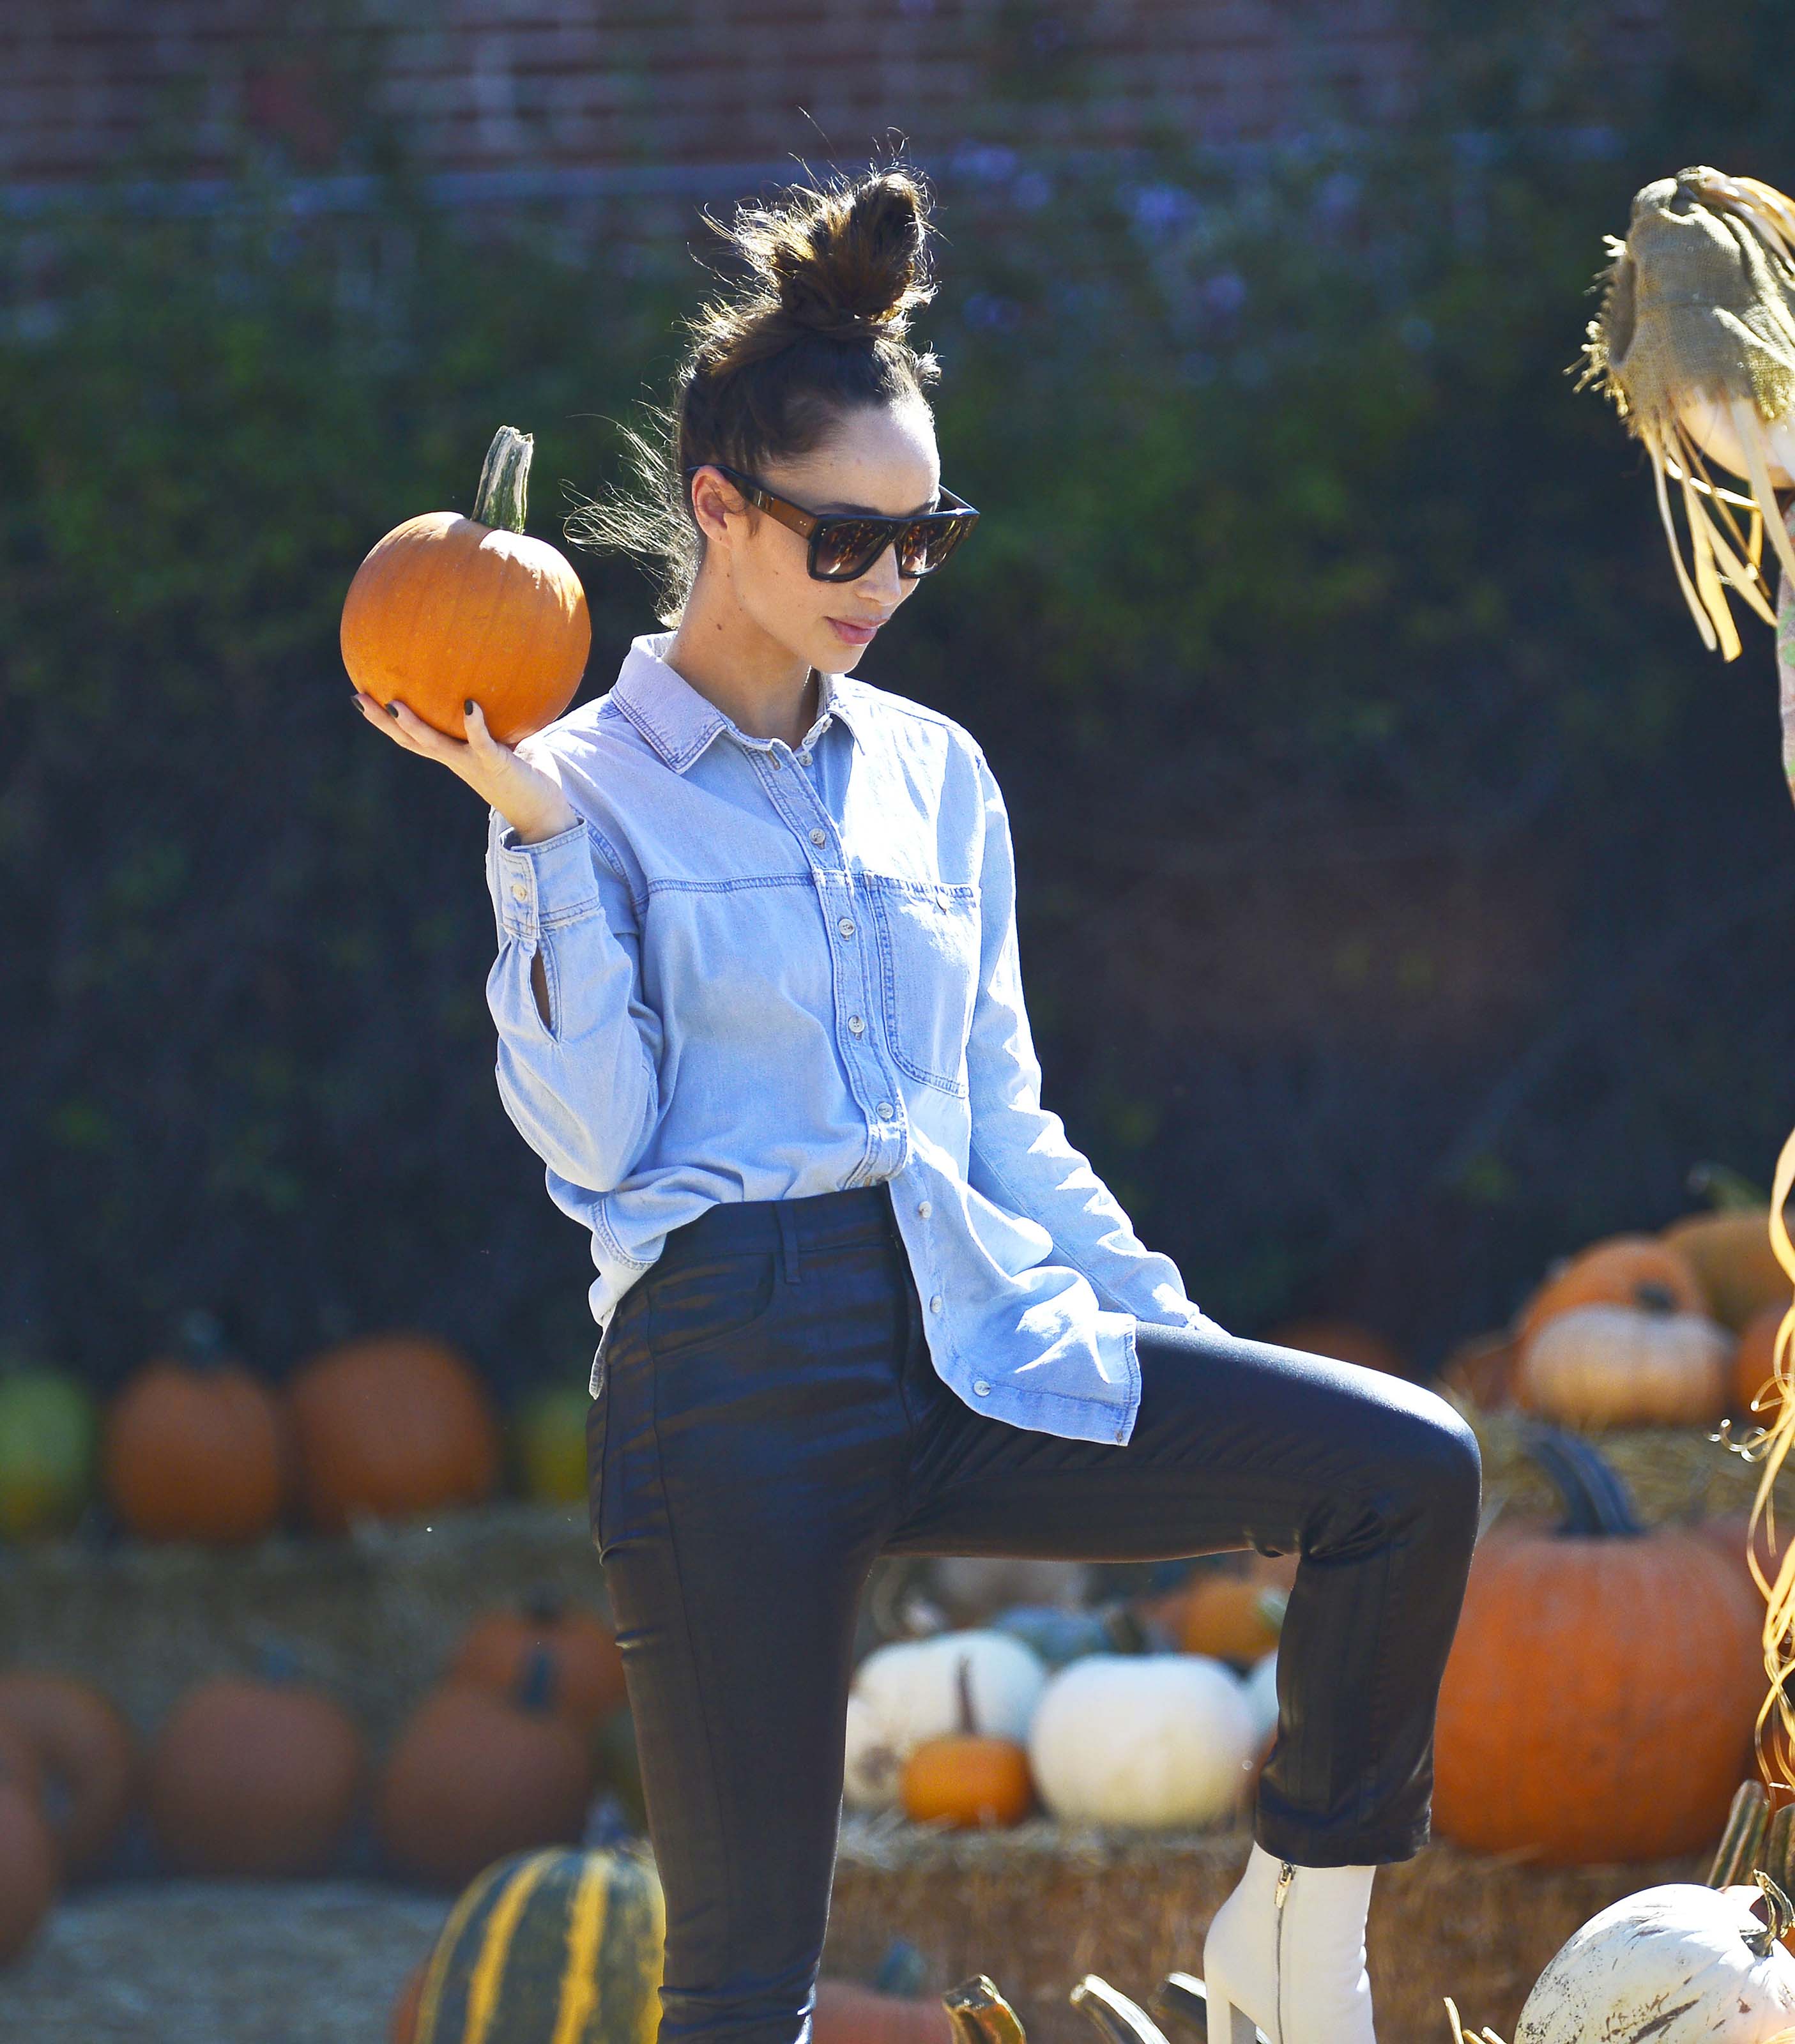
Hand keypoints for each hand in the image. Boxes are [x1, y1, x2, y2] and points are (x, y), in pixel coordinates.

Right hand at [351, 691, 578, 843]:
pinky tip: (470, 704)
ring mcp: (473, 764)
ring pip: (434, 745)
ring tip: (394, 704)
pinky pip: (482, 743)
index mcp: (455, 755)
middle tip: (357, 697)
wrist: (546, 816)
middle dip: (382, 721)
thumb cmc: (529, 777)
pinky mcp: (496, 764)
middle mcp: (457, 761)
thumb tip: (491, 686)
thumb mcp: (509, 743)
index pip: (414, 737)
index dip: (387, 721)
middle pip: (410, 740)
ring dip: (413, 726)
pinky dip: (475, 724)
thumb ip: (498, 720)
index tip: (363, 698)